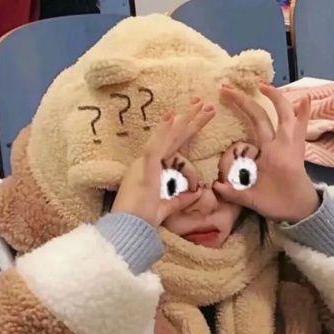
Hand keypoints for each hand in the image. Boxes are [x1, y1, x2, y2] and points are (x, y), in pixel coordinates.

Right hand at [112, 99, 214, 226]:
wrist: (127, 230)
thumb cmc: (142, 221)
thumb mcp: (166, 208)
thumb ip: (180, 200)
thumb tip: (195, 194)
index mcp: (153, 169)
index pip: (174, 146)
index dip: (187, 131)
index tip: (200, 117)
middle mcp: (147, 162)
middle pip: (173, 137)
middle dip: (190, 120)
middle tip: (205, 104)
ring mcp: (145, 164)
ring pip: (167, 137)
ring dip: (183, 120)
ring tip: (198, 103)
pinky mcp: (144, 170)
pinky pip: (155, 147)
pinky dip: (163, 131)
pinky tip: (172, 116)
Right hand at [213, 83, 318, 222]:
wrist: (304, 210)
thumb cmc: (280, 204)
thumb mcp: (255, 201)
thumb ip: (234, 193)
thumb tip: (214, 186)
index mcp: (273, 152)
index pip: (257, 121)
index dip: (242, 104)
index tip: (227, 92)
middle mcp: (284, 143)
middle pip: (268, 113)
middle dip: (248, 98)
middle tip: (229, 88)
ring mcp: (293, 144)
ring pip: (289, 114)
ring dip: (278, 98)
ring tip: (264, 86)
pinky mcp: (298, 149)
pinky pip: (302, 126)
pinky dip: (303, 112)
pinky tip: (305, 99)